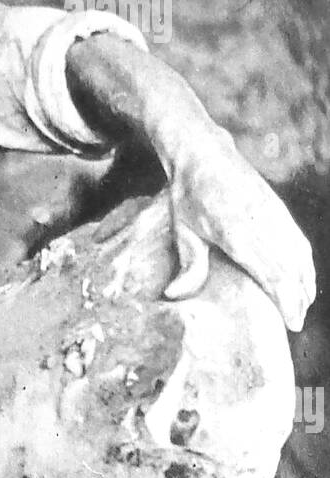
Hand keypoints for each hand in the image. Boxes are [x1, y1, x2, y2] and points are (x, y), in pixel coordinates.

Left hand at [162, 128, 314, 331]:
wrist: (204, 153)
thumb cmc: (188, 196)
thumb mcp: (182, 231)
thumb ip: (187, 264)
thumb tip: (174, 295)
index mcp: (237, 231)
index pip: (272, 272)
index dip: (285, 299)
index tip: (291, 322)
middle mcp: (261, 222)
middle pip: (290, 267)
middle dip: (297, 298)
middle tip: (296, 324)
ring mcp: (273, 212)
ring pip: (299, 253)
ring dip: (305, 281)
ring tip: (303, 306)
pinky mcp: (277, 207)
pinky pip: (297, 238)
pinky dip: (304, 261)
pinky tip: (304, 277)